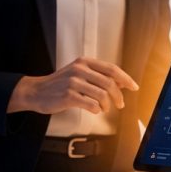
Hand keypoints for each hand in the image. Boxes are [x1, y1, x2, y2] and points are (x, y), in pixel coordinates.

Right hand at [7, 57, 137, 114]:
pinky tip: (94, 110)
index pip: (111, 68)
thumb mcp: (79, 73)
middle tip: (120, 104)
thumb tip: (121, 82)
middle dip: (119, 96)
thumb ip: (98, 76)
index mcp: (84, 62)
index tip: (134, 87)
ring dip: (107, 104)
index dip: (126, 78)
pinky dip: (96, 109)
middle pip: (109, 82)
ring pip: (102, 94)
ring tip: (104, 108)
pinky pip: (91, 104)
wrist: (36, 92)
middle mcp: (79, 69)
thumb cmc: (60, 84)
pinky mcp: (68, 95)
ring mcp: (73, 82)